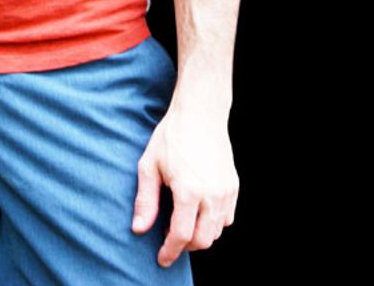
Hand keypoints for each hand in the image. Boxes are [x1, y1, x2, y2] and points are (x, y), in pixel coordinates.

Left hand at [132, 105, 238, 267]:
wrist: (200, 114)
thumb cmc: (170, 137)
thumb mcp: (148, 166)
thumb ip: (145, 200)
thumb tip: (139, 229)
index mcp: (188, 191)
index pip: (181, 236)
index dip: (170, 251)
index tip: (161, 259)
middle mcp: (212, 195)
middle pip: (202, 240)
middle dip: (184, 246)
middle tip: (167, 239)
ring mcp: (226, 192)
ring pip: (216, 232)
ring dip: (199, 235)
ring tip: (180, 223)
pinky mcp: (234, 187)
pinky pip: (227, 218)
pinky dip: (213, 224)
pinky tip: (197, 213)